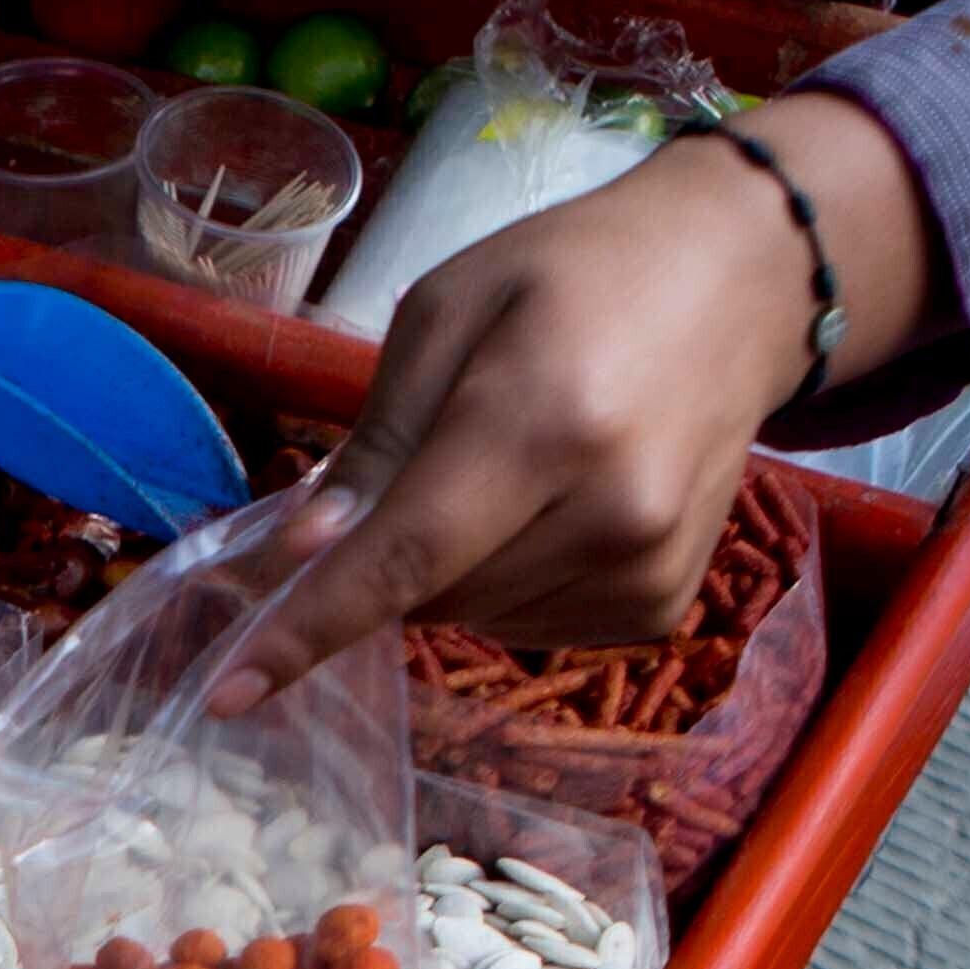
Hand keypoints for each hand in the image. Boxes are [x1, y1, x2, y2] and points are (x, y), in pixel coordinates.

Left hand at [213, 89, 935, 707]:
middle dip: (388, 553)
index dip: (307, 630)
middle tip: (428, 455)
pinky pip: (530, 628)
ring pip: (474, 620)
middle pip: (429, 596)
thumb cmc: (575, 275)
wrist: (742, 280)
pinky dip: (505, 583)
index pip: (404, 558)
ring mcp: (647, 569)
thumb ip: (374, 443)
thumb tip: (297, 555)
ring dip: (450, 568)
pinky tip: (548, 504)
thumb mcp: (447, 312)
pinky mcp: (661, 604)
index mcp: (544, 424)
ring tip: (509, 463)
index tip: (227, 693)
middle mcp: (609, 514)